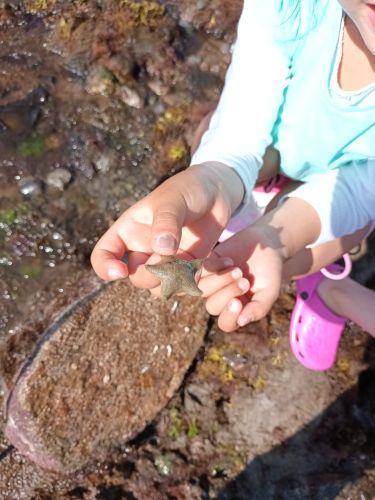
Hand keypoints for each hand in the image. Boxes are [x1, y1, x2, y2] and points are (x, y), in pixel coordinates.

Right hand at [91, 162, 243, 291]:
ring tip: (206, 262)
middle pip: (137, 278)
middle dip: (154, 275)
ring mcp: (166, 261)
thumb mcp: (174, 199)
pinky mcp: (189, 268)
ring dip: (184, 282)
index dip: (105, 267)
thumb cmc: (188, 188)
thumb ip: (166, 221)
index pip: (103, 254)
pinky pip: (190, 285)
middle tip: (174, 261)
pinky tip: (225, 264)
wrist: (216, 192)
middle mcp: (144, 249)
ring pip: (164, 288)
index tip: (119, 271)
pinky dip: (207, 279)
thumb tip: (160, 250)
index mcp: (129, 230)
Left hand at [199, 225, 284, 331]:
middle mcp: (222, 299)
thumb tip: (241, 322)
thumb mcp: (269, 291)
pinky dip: (213, 266)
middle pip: (212, 307)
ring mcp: (212, 283)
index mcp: (237, 311)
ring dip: (220, 280)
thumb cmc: (269, 272)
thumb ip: (259, 308)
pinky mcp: (206, 267)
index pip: (226, 324)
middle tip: (245, 281)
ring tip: (237, 270)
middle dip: (228, 294)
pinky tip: (229, 260)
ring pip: (202, 289)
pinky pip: (198, 271)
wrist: (265, 245)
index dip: (229, 316)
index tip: (238, 302)